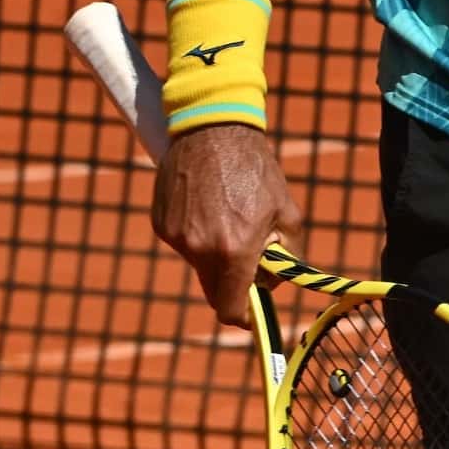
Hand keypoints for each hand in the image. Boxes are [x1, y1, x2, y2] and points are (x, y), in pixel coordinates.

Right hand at [150, 125, 300, 330]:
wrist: (213, 132)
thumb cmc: (256, 170)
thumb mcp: (287, 212)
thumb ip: (286, 254)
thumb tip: (277, 280)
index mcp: (234, 251)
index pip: (231, 307)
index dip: (243, 316)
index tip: (252, 315)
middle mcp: (200, 250)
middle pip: (214, 291)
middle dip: (234, 287)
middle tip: (251, 265)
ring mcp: (176, 238)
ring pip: (200, 266)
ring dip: (217, 257)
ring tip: (231, 219)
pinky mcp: (161, 225)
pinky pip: (184, 244)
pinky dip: (198, 237)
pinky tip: (209, 208)